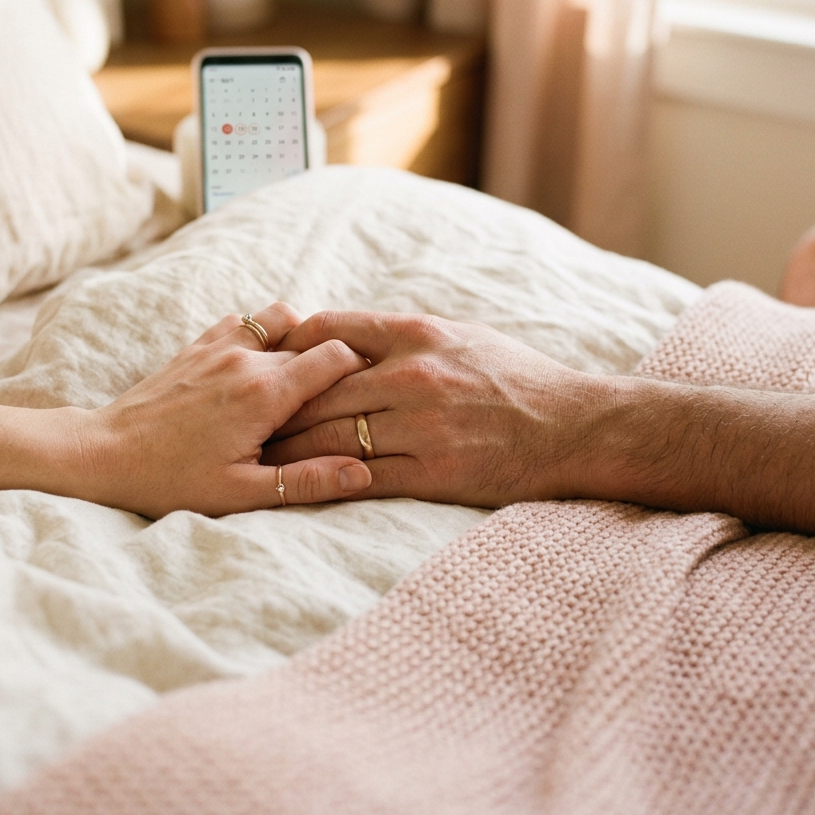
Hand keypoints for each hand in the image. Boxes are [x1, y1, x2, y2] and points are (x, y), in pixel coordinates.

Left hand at [74, 303, 372, 517]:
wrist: (103, 454)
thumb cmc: (170, 480)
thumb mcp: (241, 493)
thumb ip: (306, 480)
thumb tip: (362, 472)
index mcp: (264, 393)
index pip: (336, 355)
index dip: (360, 370)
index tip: (366, 394)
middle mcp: (246, 358)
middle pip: (315, 339)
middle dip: (336, 362)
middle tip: (340, 397)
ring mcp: (220, 345)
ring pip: (283, 319)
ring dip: (300, 340)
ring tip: (301, 379)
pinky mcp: (199, 345)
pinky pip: (246, 321)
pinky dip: (263, 333)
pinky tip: (260, 367)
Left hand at [263, 312, 596, 507]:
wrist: (573, 428)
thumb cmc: (516, 378)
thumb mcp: (462, 336)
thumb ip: (403, 334)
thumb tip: (349, 335)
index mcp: (418, 334)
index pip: (334, 330)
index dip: (292, 343)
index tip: (267, 357)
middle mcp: (414, 375)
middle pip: (320, 387)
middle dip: (275, 402)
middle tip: (241, 413)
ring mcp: (422, 425)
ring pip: (332, 434)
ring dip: (289, 445)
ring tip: (255, 452)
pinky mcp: (433, 471)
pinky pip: (364, 475)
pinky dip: (326, 479)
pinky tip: (301, 483)